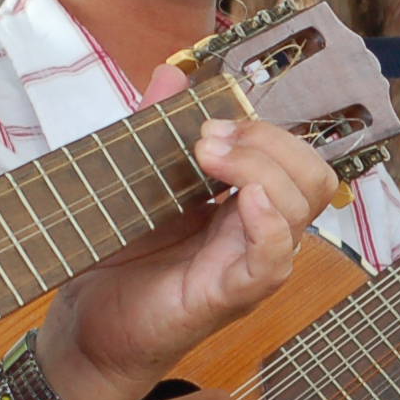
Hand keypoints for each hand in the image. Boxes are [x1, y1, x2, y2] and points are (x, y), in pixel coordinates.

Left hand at [43, 104, 336, 399]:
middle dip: (270, 142)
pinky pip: (273, 262)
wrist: (86, 326)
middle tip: (210, 139)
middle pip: (312, 177)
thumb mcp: (134, 181)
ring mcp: (248, 265)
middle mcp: (256, 233)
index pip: (294, 158)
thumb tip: (171, 73)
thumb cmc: (117, 260)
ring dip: (262, 169)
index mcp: (242, 205)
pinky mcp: (228, 297)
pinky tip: (244, 201)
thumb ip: (154, 127)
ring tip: (208, 158)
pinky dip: (269, 225)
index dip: (265, 129)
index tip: (208, 118)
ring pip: (302, 208)